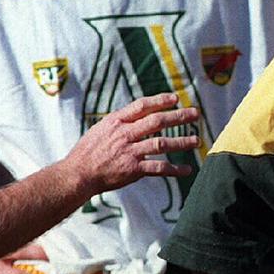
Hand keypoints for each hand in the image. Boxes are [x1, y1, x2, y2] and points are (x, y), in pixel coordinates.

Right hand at [59, 93, 200, 194]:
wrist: (78, 174)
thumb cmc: (87, 152)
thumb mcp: (101, 130)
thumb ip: (120, 123)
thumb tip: (138, 117)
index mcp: (116, 121)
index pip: (142, 106)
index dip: (160, 100)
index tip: (175, 98)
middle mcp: (125, 134)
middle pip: (157, 121)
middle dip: (178, 116)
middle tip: (195, 114)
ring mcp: (130, 151)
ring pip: (162, 143)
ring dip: (181, 141)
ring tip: (196, 140)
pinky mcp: (133, 169)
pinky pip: (158, 167)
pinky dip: (174, 169)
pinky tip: (186, 170)